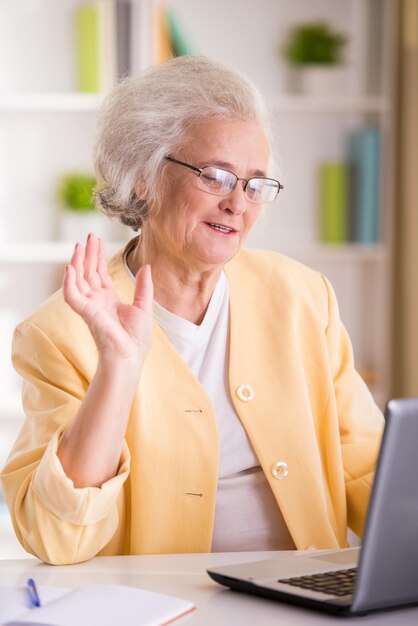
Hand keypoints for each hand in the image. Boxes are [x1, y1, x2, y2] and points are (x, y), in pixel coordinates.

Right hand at [63, 234, 152, 364]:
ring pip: (78, 280)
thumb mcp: (144, 307)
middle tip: (89, 236)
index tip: (97, 240)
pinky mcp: (86, 313)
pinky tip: (70, 267)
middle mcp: (96, 300)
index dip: (97, 256)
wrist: (131, 356)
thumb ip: (144, 287)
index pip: (99, 273)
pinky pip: (72, 295)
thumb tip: (146, 267)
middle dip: (88, 254)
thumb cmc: (136, 339)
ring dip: (77, 262)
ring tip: (79, 246)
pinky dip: (69, 282)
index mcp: (108, 299)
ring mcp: (90, 306)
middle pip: (88, 272)